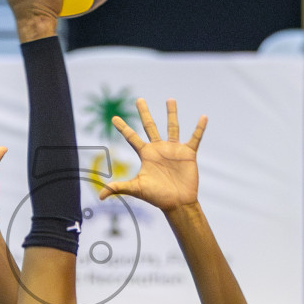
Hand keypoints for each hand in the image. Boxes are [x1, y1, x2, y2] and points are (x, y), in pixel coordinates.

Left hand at [97, 98, 206, 212]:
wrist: (177, 203)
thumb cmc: (157, 197)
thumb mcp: (136, 188)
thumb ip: (118, 188)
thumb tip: (99, 196)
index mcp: (146, 154)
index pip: (131, 137)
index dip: (123, 128)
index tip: (113, 118)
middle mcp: (159, 149)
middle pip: (150, 126)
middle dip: (144, 113)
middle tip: (138, 99)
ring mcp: (174, 150)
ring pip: (172, 127)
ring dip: (171, 113)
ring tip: (170, 99)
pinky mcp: (188, 154)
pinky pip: (195, 138)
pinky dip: (200, 128)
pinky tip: (203, 117)